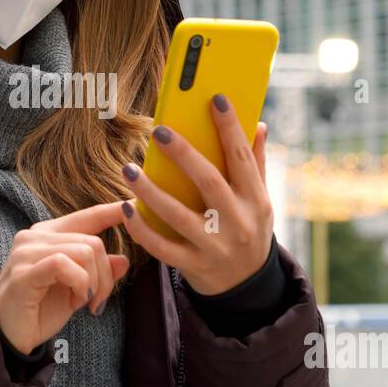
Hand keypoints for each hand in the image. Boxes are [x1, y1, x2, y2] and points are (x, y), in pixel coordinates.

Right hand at [0, 202, 130, 355]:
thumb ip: (97, 271)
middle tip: (97, 301)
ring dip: (92, 283)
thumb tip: (124, 259)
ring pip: (83, 252)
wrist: (7, 336)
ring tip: (81, 302)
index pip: (87, 216)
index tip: (133, 204)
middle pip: (93, 242)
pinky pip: (64, 265)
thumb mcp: (77, 289)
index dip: (111, 212)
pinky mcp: (24, 271)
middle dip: (105, 276)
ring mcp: (27, 252)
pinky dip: (79, 284)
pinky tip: (74, 301)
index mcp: (49, 234)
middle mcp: (35, 236)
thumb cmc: (40, 310)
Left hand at [118, 93, 272, 294]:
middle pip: (209, 183)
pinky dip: (142, 229)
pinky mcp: (193, 266)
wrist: (246, 287)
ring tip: (129, 169)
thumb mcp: (261, 200)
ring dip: (151, 191)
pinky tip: (126, 208)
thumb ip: (257, 163)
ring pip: (178, 216)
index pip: (242, 157)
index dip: (230, 128)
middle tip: (159, 131)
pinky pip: (162, 247)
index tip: (215, 99)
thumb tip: (259, 125)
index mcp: (256, 200)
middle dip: (184, 154)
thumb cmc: (249, 230)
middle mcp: (238, 223)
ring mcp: (214, 247)